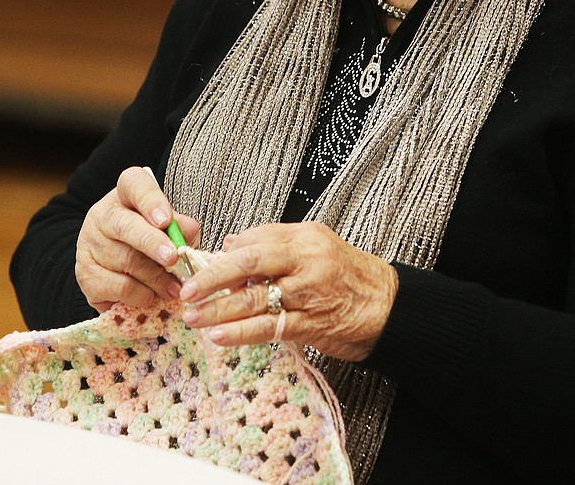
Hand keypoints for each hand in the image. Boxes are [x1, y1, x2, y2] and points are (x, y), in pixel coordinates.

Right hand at [75, 166, 200, 312]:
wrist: (117, 268)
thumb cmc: (151, 241)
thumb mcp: (168, 228)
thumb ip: (179, 227)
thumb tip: (188, 229)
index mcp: (125, 195)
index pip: (134, 184)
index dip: (151, 201)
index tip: (166, 220)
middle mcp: (102, 215)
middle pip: (126, 226)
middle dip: (152, 243)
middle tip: (173, 258)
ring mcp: (89, 245)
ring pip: (127, 261)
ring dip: (156, 278)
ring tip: (175, 288)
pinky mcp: (85, 275)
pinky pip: (119, 287)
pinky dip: (142, 295)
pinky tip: (152, 296)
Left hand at [179, 222, 397, 361]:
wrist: (389, 307)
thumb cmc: (349, 275)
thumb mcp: (316, 245)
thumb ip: (273, 242)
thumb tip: (231, 243)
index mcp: (304, 238)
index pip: (254, 241)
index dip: (223, 255)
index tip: (197, 267)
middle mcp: (306, 262)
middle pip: (249, 263)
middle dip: (212, 277)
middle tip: (186, 289)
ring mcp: (309, 294)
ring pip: (255, 299)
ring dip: (219, 309)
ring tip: (193, 317)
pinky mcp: (311, 325)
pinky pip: (270, 328)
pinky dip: (242, 333)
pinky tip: (220, 336)